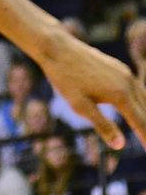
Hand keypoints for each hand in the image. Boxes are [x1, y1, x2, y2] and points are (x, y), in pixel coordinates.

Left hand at [37, 25, 143, 148]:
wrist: (57, 48)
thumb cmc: (65, 78)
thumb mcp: (80, 106)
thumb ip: (102, 125)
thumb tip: (120, 145)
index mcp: (120, 95)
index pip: (141, 122)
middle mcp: (128, 83)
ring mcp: (126, 73)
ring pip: (145, 98)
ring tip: (145, 129)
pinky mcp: (120, 68)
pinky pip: (137, 88)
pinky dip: (142, 101)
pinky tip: (139, 107)